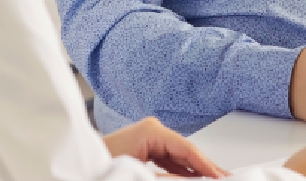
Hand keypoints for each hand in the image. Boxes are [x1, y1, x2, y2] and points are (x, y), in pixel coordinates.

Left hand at [103, 117, 227, 177]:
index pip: (187, 148)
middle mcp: (152, 130)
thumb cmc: (100, 166)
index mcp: (151, 131)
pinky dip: (182, 170)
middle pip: (186, 151)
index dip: (206, 164)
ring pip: (180, 156)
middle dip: (205, 167)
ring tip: (214, 178)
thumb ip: (170, 178)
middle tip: (225, 178)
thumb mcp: (140, 175)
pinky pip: (170, 159)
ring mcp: (149, 138)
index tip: (221, 176)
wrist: (80, 165)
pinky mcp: (146, 147)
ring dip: (196, 170)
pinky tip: (195, 178)